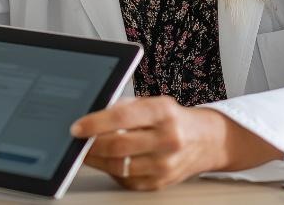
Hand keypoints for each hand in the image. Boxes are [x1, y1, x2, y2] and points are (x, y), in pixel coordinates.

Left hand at [70, 96, 281, 190]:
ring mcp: (166, 164)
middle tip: (77, 142)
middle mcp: (167, 139)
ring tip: (86, 152)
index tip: (77, 127)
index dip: (96, 123)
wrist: (206, 140)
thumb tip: (90, 115)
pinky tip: (106, 162)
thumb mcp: (154, 102)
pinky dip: (112, 171)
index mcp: (163, 112)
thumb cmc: (174, 118)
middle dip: (91, 145)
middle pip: (119, 146)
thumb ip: (124, 107)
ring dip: (96, 160)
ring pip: (119, 167)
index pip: (124, 116)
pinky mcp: (161, 182)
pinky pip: (127, 180)